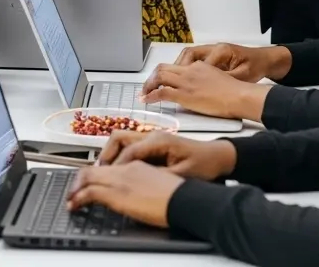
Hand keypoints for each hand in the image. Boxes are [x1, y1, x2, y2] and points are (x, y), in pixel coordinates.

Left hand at [66, 162, 181, 227]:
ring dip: (76, 187)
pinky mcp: (117, 193)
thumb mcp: (160, 183)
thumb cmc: (179, 195)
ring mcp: (120, 179)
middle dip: (80, 180)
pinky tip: (74, 204)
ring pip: (88, 176)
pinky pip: (89, 191)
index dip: (95, 174)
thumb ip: (145, 182)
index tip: (89, 183)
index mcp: (137, 164)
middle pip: (94, 168)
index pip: (109, 165)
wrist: (185, 200)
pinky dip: (78, 197)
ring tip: (71, 199)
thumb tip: (138, 192)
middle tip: (74, 191)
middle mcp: (125, 168)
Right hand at [99, 130, 236, 179]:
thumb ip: (159, 177)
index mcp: (158, 140)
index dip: (116, 167)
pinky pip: (130, 146)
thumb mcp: (182, 174)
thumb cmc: (205, 164)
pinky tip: (121, 171)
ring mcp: (151, 138)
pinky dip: (120, 156)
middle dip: (106, 154)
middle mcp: (152, 135)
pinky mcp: (153, 144)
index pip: (128, 151)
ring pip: (122, 140)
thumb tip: (138, 182)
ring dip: (112, 154)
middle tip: (100, 173)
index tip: (108, 179)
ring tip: (107, 173)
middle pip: (118, 137)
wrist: (219, 157)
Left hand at [140, 61, 270, 120]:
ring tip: (144, 93)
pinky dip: (150, 96)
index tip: (161, 81)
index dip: (165, 74)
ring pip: (159, 77)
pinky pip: (161, 93)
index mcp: (199, 66)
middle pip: (163, 68)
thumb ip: (206, 80)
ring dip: (148, 85)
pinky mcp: (184, 94)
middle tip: (147, 86)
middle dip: (152, 77)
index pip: (177, 66)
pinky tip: (147, 100)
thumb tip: (200, 88)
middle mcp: (190, 71)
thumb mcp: (219, 79)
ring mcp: (186, 82)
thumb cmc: (235, 92)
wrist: (239, 96)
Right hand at [171, 42, 291, 81]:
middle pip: (188, 54)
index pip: (198, 61)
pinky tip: (184, 79)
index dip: (188, 74)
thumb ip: (226, 80)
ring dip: (179, 67)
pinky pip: (194, 60)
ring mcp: (212, 51)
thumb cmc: (256, 66)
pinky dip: (186, 68)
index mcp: (221, 51)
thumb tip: (210, 87)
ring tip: (171, 81)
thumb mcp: (243, 76)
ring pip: (188, 56)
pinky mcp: (212, 57)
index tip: (181, 85)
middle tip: (166, 81)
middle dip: (176, 67)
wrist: (265, 60)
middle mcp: (214, 48)